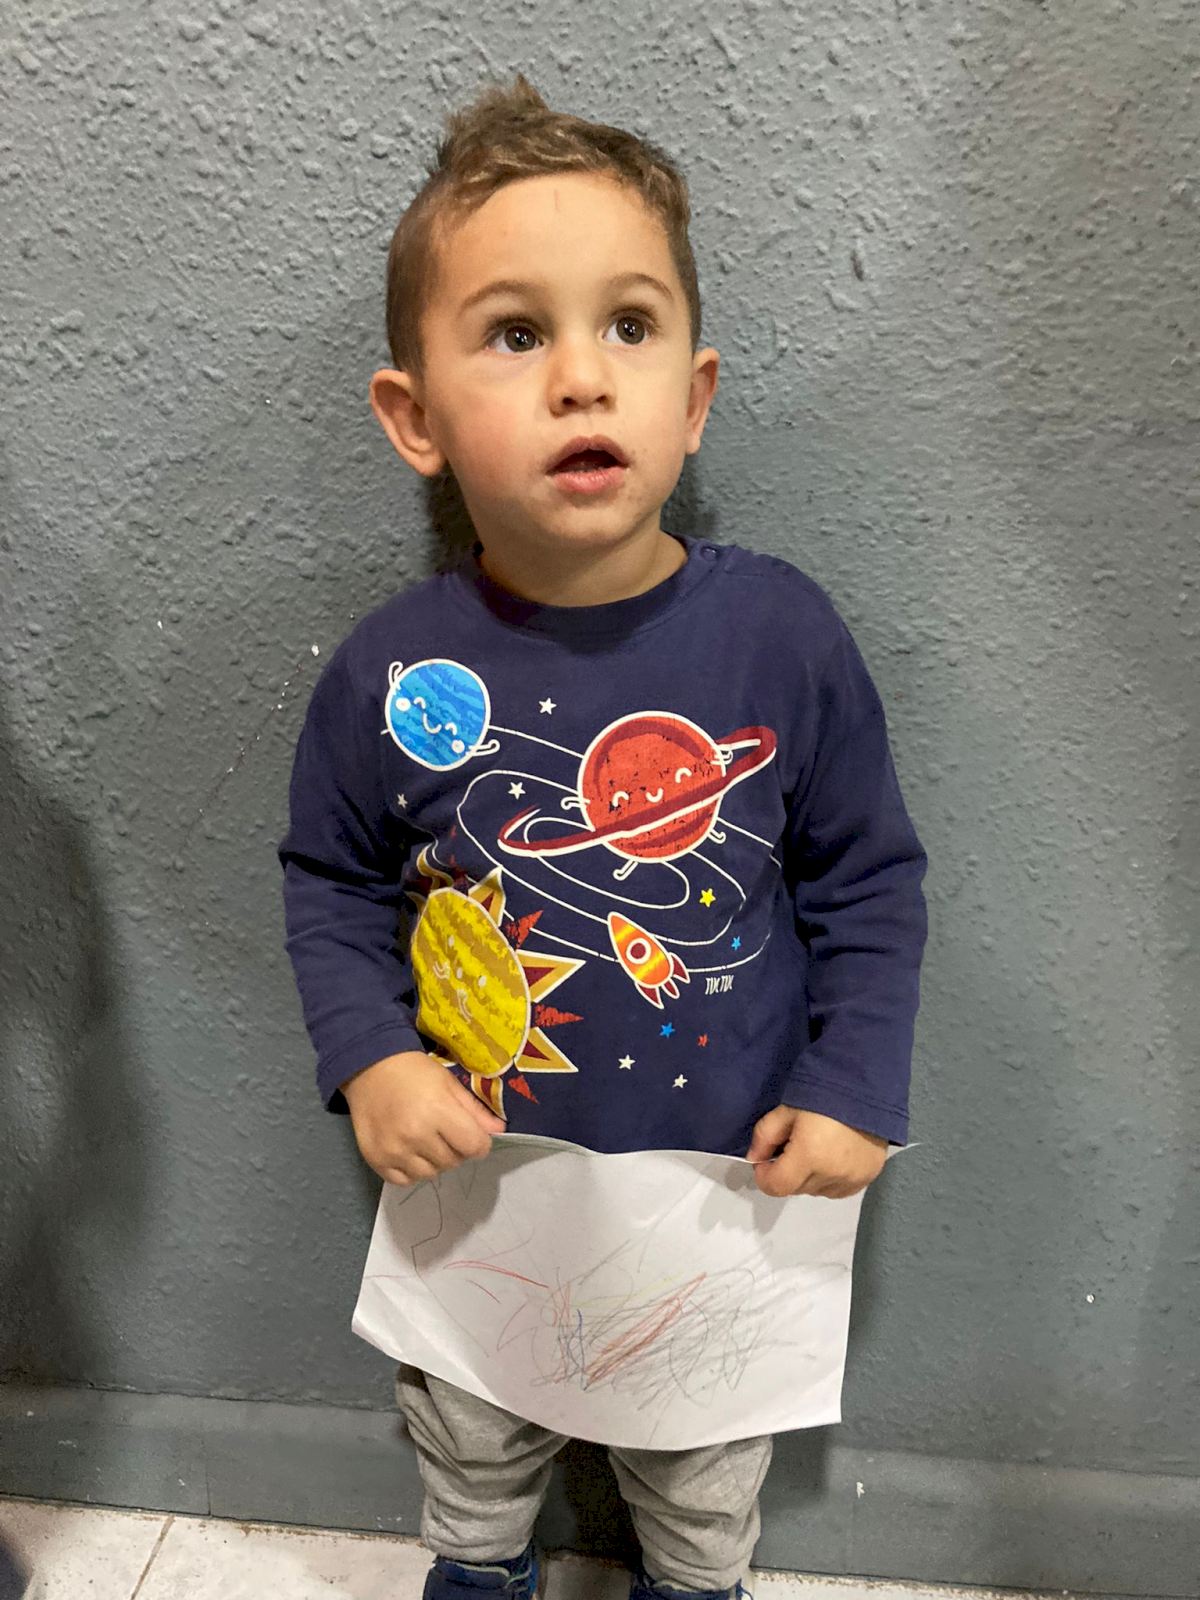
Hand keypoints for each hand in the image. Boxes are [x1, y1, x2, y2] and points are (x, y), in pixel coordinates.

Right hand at [341, 1050, 504, 1186]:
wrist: (369, 1068)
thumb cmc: (413, 1072)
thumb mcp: (449, 1083)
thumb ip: (474, 1110)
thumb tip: (499, 1131)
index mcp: (437, 1111)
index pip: (474, 1147)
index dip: (479, 1143)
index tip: (472, 1135)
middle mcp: (415, 1135)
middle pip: (453, 1161)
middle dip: (456, 1149)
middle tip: (444, 1131)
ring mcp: (393, 1150)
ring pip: (431, 1174)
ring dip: (434, 1161)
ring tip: (425, 1139)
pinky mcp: (376, 1160)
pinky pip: (405, 1181)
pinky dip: (411, 1170)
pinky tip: (408, 1150)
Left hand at [745, 1107, 886, 1198]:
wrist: (868, 1088)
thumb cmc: (824, 1093)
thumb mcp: (787, 1109)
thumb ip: (765, 1136)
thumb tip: (754, 1158)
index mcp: (809, 1156)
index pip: (776, 1186)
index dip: (765, 1176)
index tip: (766, 1161)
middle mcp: (831, 1175)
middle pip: (797, 1189)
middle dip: (788, 1173)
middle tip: (793, 1146)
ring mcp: (852, 1179)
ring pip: (817, 1191)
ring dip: (810, 1178)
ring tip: (816, 1149)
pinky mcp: (868, 1177)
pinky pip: (839, 1190)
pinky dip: (830, 1180)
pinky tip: (833, 1157)